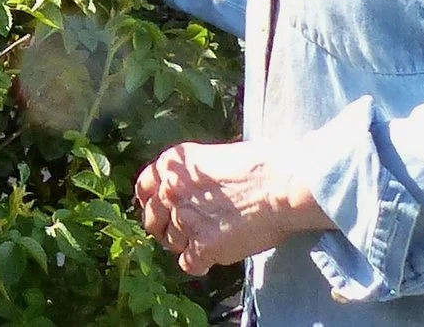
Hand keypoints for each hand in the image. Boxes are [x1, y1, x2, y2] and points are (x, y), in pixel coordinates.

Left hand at [133, 140, 331, 274]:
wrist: (279, 185)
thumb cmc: (258, 166)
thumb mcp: (213, 157)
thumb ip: (192, 176)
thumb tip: (191, 190)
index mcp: (171, 165)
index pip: (144, 188)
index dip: (151, 203)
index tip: (160, 211)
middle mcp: (170, 192)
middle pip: (153, 220)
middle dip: (164, 228)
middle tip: (182, 233)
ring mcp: (184, 220)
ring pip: (172, 243)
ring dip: (186, 245)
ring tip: (204, 243)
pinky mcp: (203, 247)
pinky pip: (189, 265)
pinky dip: (199, 265)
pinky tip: (211, 259)